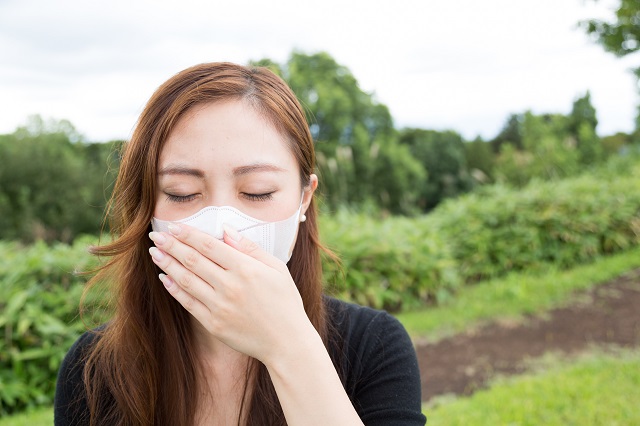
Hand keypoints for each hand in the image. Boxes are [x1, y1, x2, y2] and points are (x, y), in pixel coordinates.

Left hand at [148, 224, 315, 363]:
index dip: (188, 234)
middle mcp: (230, 286)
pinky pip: (188, 303)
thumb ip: (250, 248)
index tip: (173, 227)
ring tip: (154, 253)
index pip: (209, 245)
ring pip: (186, 280)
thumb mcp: (276, 268)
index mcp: (246, 269)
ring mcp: (220, 307)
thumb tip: (226, 230)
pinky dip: (174, 289)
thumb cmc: (285, 302)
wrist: (286, 342)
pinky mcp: (213, 324)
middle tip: (156, 236)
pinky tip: (165, 278)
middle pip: (193, 260)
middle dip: (172, 246)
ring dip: (167, 264)